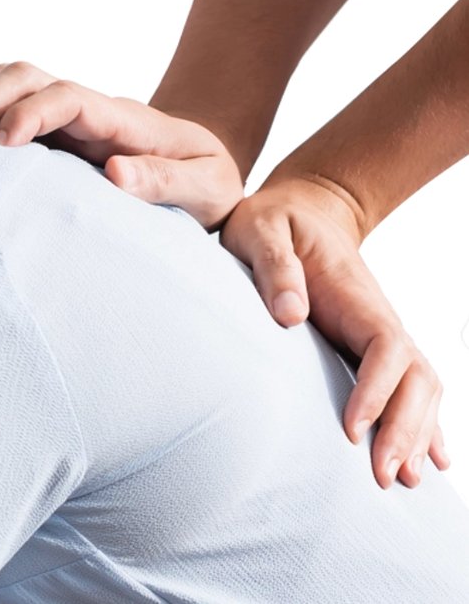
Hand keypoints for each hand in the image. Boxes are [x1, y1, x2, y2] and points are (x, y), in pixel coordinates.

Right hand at [0, 62, 243, 228]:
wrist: (207, 173)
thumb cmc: (208, 184)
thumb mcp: (207, 188)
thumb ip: (167, 181)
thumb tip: (116, 172)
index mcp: (121, 120)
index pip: (66, 97)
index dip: (27, 113)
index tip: (1, 148)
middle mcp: (85, 109)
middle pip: (24, 75)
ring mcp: (63, 117)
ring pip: (5, 82)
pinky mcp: (47, 132)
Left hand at [221, 174, 450, 487]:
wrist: (301, 209)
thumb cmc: (273, 221)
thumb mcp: (262, 231)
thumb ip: (274, 268)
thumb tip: (291, 315)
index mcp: (356, 296)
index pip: (386, 348)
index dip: (376, 391)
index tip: (351, 430)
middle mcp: (379, 319)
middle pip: (416, 378)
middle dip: (405, 429)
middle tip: (382, 477)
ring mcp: (380, 334)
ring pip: (421, 389)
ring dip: (417, 435)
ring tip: (402, 481)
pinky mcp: (372, 346)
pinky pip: (410, 389)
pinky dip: (423, 426)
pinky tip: (428, 462)